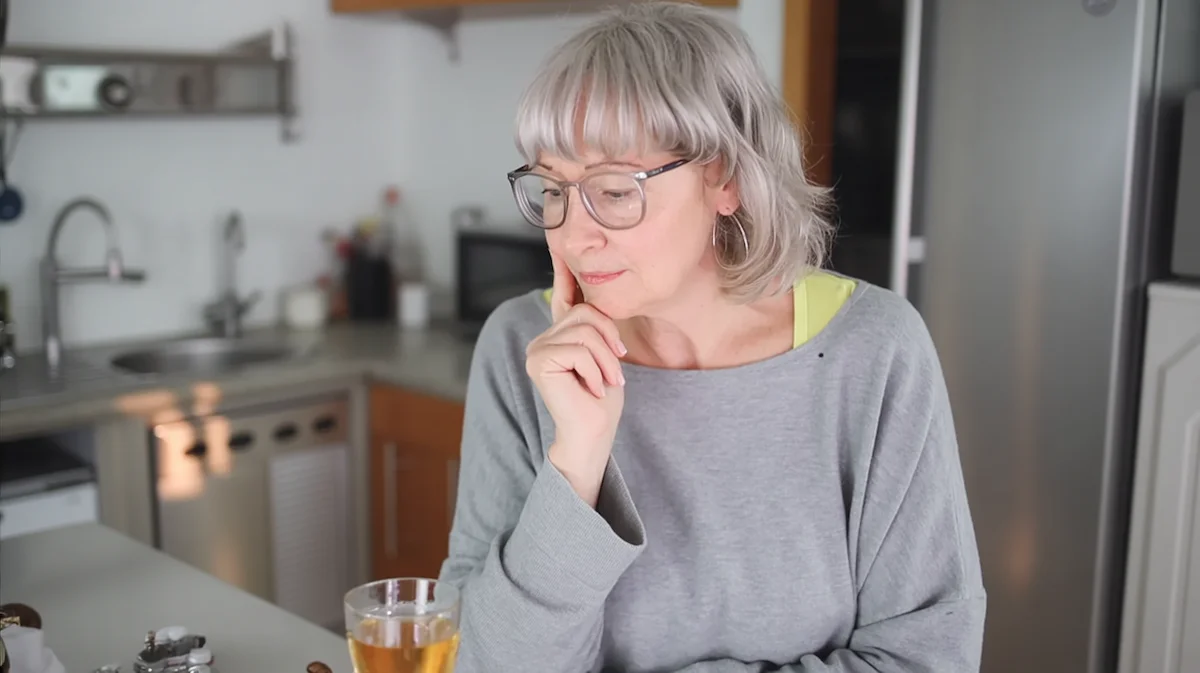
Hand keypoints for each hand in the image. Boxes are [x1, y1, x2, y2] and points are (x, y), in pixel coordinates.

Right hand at [525, 252, 626, 505]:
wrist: (593, 433)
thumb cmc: (602, 398)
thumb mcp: (605, 355)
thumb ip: (596, 328)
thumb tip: (595, 291)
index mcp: (559, 334)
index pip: (565, 294)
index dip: (564, 267)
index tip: (560, 239)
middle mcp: (543, 337)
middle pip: (588, 312)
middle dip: (610, 342)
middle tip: (614, 371)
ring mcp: (537, 348)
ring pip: (586, 330)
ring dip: (606, 360)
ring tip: (604, 382)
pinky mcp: (539, 360)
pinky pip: (579, 349)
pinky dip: (595, 370)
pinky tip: (590, 388)